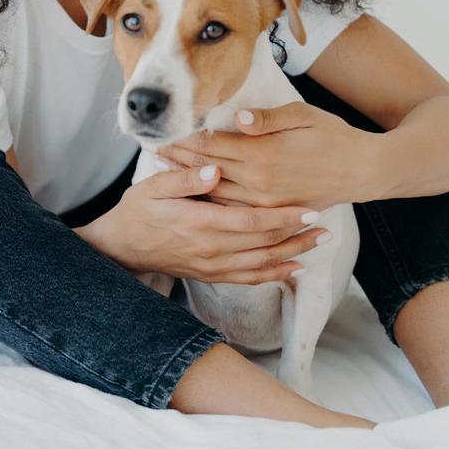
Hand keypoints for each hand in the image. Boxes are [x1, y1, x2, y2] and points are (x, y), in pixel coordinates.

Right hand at [78, 163, 328, 285]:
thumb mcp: (154, 186)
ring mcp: (212, 266)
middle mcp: (211, 249)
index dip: (284, 217)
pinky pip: (249, 278)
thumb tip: (215, 170)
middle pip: (265, 243)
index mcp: (200, 222)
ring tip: (319, 244)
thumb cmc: (138, 211)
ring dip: (293, 254)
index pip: (252, 221)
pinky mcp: (211, 275)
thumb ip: (185, 178)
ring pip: (263, 263)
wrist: (121, 247)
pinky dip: (275, 275)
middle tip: (326, 224)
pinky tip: (295, 269)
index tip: (309, 208)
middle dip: (298, 234)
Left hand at [155, 103, 381, 210]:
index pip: (211, 147)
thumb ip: (266, 119)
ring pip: (216, 192)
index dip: (184, 140)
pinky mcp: (273, 211)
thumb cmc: (333, 136)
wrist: (364, 170)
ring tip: (165, 170)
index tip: (162, 134)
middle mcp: (259, 182)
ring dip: (189, 180)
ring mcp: (265, 201)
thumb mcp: (302, 116)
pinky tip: (197, 192)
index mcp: (262, 155)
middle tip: (153, 150)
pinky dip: (212, 199)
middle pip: (207, 170)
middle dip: (179, 159)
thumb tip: (237, 118)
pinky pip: (235, 208)